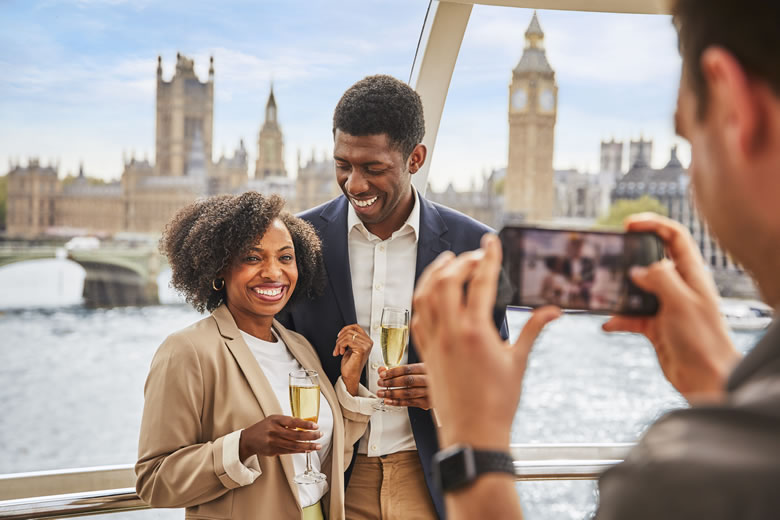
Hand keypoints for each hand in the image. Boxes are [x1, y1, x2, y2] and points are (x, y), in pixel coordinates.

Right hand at [238, 415, 321, 459]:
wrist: (249, 439)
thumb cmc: (264, 427)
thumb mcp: (274, 419)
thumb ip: (287, 422)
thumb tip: (305, 425)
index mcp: (275, 420)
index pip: (293, 422)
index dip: (306, 424)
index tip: (316, 426)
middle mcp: (274, 431)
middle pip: (295, 435)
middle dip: (310, 436)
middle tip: (320, 435)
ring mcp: (273, 442)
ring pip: (294, 445)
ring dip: (308, 446)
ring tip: (317, 445)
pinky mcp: (273, 451)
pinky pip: (290, 451)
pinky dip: (300, 451)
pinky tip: (308, 450)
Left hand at [335, 324, 372, 394]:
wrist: (350, 376)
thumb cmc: (350, 364)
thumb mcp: (350, 347)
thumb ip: (350, 338)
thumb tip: (344, 331)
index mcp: (367, 341)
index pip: (356, 327)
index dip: (345, 329)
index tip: (339, 335)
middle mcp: (368, 342)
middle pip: (350, 330)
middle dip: (340, 338)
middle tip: (337, 347)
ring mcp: (366, 345)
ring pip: (347, 335)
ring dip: (339, 343)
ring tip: (338, 351)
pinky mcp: (361, 349)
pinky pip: (347, 341)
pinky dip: (340, 346)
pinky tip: (341, 352)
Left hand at [377, 363, 429, 408]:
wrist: (443, 389)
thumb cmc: (427, 377)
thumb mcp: (416, 370)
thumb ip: (399, 370)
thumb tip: (382, 370)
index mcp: (426, 368)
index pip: (407, 369)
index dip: (393, 372)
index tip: (382, 374)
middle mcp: (429, 379)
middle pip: (407, 381)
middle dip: (391, 382)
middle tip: (380, 383)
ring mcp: (429, 392)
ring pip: (408, 393)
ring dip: (392, 393)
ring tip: (381, 393)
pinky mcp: (428, 402)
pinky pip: (410, 402)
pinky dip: (397, 402)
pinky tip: (389, 401)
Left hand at [411, 233, 559, 449]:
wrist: (473, 433)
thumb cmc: (499, 402)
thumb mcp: (519, 362)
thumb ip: (534, 330)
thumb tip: (554, 310)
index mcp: (476, 331)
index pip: (479, 282)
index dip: (486, 257)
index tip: (491, 241)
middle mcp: (450, 332)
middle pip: (446, 281)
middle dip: (459, 262)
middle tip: (475, 256)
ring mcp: (434, 341)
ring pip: (424, 296)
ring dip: (434, 274)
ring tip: (448, 263)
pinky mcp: (426, 352)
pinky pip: (417, 317)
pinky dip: (422, 298)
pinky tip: (431, 293)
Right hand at [602, 213, 740, 402]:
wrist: (707, 378)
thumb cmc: (703, 339)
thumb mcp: (680, 302)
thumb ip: (658, 278)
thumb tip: (637, 269)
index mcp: (691, 274)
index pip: (674, 237)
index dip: (653, 225)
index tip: (629, 224)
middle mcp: (678, 286)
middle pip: (651, 259)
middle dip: (630, 255)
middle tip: (610, 254)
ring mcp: (665, 306)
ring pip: (637, 289)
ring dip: (620, 290)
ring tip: (603, 289)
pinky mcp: (655, 326)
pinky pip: (631, 316)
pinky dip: (618, 319)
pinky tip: (607, 324)